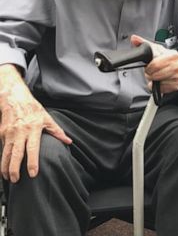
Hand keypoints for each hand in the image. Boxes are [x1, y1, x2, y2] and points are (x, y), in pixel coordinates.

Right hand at [0, 67, 71, 182]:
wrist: (15, 98)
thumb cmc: (33, 109)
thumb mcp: (47, 118)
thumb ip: (57, 131)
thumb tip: (69, 141)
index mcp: (33, 128)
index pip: (32, 148)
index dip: (32, 162)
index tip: (32, 174)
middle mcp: (20, 131)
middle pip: (16, 153)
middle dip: (14, 169)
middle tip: (16, 180)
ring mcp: (9, 133)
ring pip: (6, 153)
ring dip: (5, 167)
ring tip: (8, 178)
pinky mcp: (1, 133)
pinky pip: (2, 149)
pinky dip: (2, 159)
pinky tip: (3, 168)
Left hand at [131, 34, 177, 93]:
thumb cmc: (170, 58)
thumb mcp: (158, 49)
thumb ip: (144, 43)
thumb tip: (134, 39)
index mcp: (172, 55)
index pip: (155, 64)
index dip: (149, 67)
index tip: (149, 66)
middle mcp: (176, 66)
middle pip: (155, 75)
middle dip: (150, 74)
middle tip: (152, 72)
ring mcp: (177, 77)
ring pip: (157, 83)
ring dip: (154, 81)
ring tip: (157, 75)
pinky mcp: (176, 86)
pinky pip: (161, 89)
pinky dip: (159, 86)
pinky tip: (162, 80)